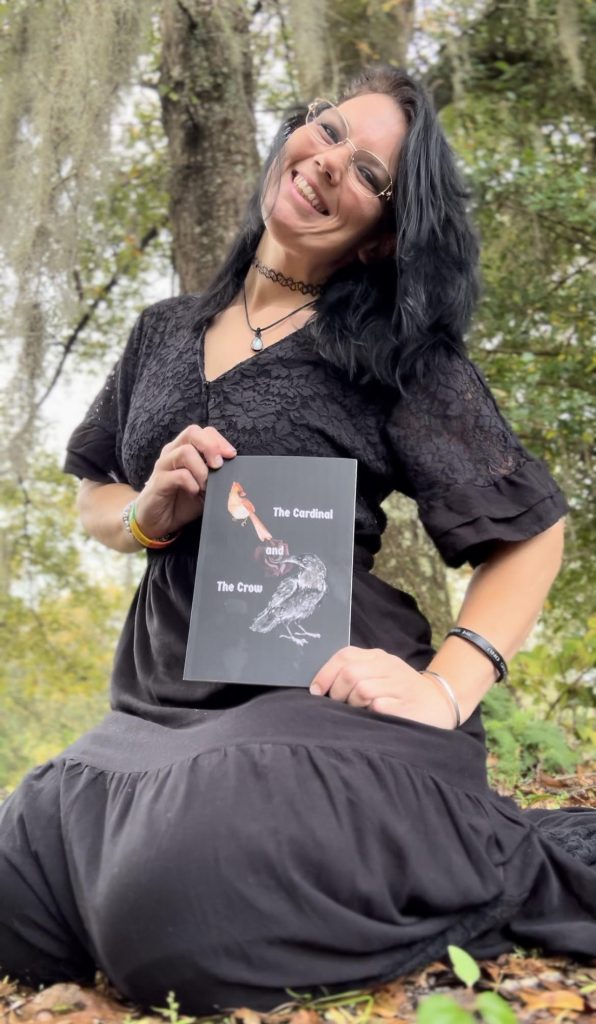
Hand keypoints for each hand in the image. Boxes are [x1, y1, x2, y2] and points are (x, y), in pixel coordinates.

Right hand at [134, 425, 236, 539]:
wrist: (156, 522)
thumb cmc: (182, 503)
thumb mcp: (205, 488)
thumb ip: (216, 477)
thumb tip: (237, 474)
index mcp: (184, 450)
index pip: (203, 431)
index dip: (219, 441)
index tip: (232, 455)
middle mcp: (173, 453)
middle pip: (192, 432)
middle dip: (211, 446)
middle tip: (219, 465)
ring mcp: (164, 466)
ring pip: (185, 452)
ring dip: (202, 469)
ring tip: (206, 485)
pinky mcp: (158, 482)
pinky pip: (178, 475)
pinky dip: (192, 483)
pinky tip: (194, 492)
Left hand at [309, 646, 456, 728]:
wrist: (439, 701)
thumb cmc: (400, 690)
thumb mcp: (379, 673)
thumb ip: (354, 672)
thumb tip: (320, 685)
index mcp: (378, 657)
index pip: (344, 656)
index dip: (325, 674)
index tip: (315, 690)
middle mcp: (389, 666)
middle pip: (350, 674)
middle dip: (336, 692)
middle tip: (338, 704)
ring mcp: (399, 685)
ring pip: (362, 690)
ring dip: (353, 703)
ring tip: (358, 710)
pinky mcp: (407, 705)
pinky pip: (379, 707)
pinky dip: (370, 712)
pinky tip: (373, 715)